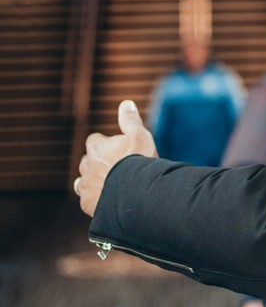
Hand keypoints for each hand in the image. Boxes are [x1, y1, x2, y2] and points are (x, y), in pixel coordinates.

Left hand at [76, 100, 156, 215]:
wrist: (136, 192)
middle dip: (99, 164)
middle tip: (119, 169)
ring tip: (112, 186)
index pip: (95, 141)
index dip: (107, 145)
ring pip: (85, 182)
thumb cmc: (139, 161)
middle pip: (89, 161)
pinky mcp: (88, 203)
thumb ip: (131, 120)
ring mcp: (85, 186)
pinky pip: (89, 200)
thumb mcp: (140, 136)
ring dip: (95, 182)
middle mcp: (86, 165)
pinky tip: (111, 201)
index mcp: (96, 147)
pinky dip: (97, 200)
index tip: (119, 150)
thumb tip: (126, 103)